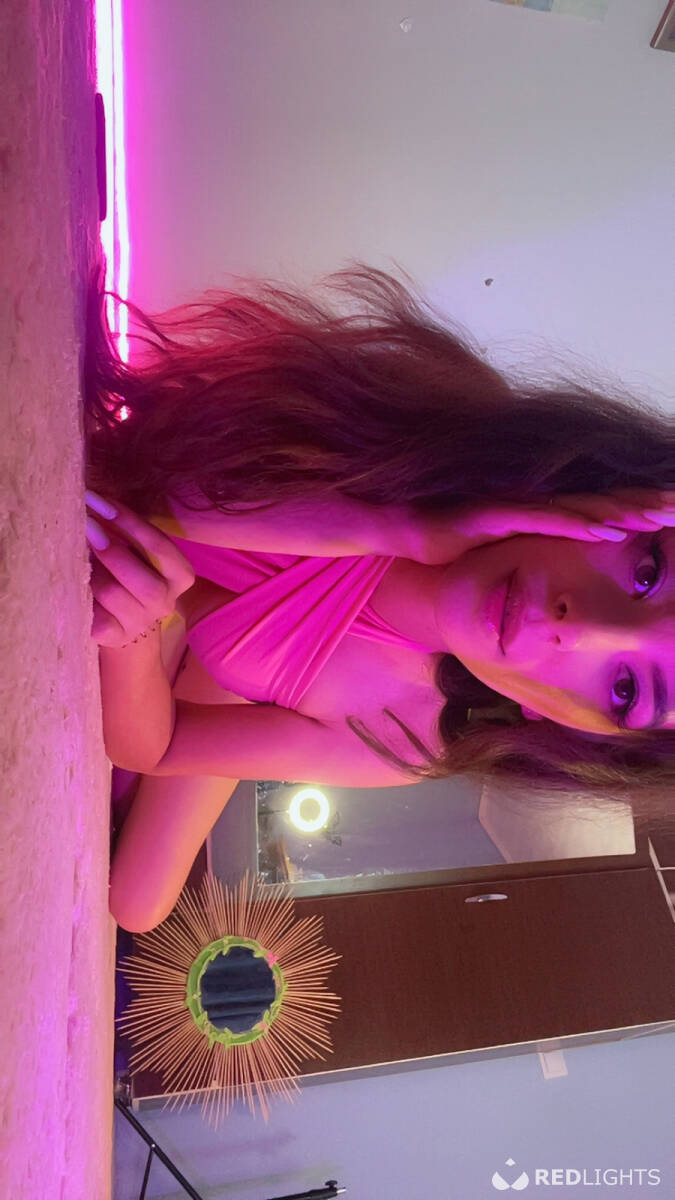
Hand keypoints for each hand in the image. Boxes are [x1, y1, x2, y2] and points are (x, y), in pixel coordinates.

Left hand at [85, 497, 195, 648]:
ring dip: (91, 570)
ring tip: (77, 554)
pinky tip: (72, 579)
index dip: (129, 522)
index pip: (159, 546)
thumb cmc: (131, 569)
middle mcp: (166, 602)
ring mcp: (141, 622)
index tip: (100, 503)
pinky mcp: (114, 635)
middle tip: (86, 527)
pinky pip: (93, 613)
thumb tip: (95, 503)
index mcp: (181, 575)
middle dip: (110, 551)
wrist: (124, 615)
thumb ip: (126, 530)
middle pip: (142, 580)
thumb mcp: (138, 548)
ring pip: (111, 594)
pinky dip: (80, 592)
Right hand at [417, 487, 674, 564]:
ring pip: (580, 508)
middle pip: (600, 502)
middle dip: (643, 504)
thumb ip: (529, 554)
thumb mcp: (499, 553)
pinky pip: (543, 520)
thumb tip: (554, 568)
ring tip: (659, 515)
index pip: (597, 511)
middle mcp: (534, 504)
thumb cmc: (448, 544)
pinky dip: (576, 524)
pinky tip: (603, 528)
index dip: (635, 511)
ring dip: (622, 512)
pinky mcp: (496, 516)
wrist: (400, 532)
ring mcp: (516, 506)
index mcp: (539, 513)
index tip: (670, 515)